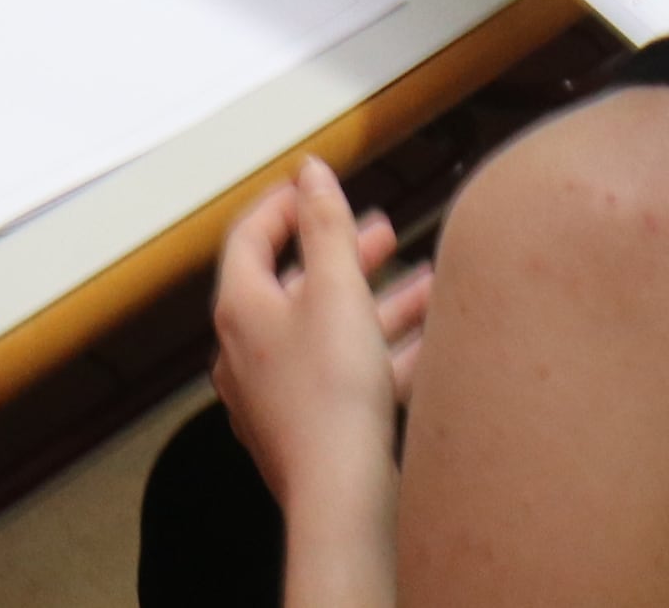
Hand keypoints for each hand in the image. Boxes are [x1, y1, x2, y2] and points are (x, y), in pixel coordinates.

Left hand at [213, 161, 422, 522]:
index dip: (284, 204)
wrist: (340, 495)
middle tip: (382, 232)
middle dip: (343, 254)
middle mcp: (246, 351)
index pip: (250, 237)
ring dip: (375, 302)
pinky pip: (343, 374)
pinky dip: (380, 351)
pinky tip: (428, 343)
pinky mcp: (305, 427)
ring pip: (327, 332)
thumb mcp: (336, 288)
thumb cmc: (332, 392)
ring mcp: (274, 393)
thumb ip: (325, 224)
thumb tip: (309, 172)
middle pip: (293, 284)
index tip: (317, 185)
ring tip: (426, 284)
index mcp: (241, 309)